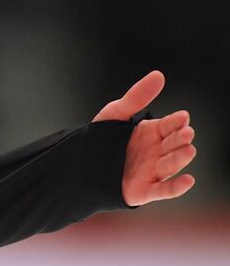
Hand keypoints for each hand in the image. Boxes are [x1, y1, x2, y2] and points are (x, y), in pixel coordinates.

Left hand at [92, 70, 195, 205]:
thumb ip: (136, 97)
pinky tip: (188, 180)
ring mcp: (152, 171)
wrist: (76, 165)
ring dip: (181, 158)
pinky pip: (164, 190)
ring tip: (188, 150)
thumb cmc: (99, 138)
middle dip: (181, 138)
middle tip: (186, 132)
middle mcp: (156, 152)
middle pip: (174, 144)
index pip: (170, 125)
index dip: (177, 121)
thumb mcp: (116, 114)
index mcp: (152, 133)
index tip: (182, 116)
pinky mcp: (145, 190)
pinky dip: (177, 187)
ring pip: (171, 165)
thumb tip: (158, 75)